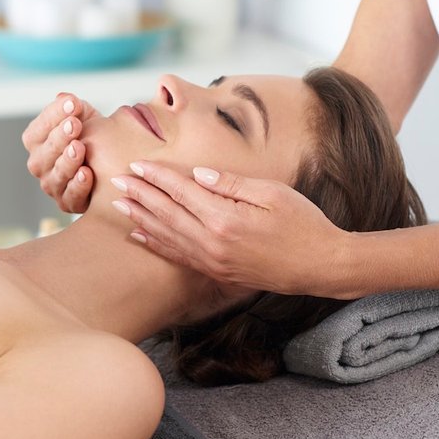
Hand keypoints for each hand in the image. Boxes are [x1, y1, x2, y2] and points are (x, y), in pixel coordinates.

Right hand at [22, 93, 98, 213]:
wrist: (109, 157)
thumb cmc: (89, 133)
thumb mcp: (82, 114)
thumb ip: (72, 106)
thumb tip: (65, 98)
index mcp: (36, 141)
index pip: (39, 128)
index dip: (54, 115)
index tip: (72, 103)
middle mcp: (39, 164)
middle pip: (45, 152)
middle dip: (60, 137)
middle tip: (75, 124)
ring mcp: (52, 184)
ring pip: (57, 175)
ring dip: (68, 161)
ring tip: (79, 147)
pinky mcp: (68, 202)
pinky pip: (70, 196)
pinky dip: (78, 186)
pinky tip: (87, 173)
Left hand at [113, 160, 350, 296]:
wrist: (321, 266)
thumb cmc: (303, 223)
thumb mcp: (272, 193)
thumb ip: (231, 184)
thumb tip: (198, 174)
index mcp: (226, 218)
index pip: (182, 191)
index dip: (157, 177)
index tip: (137, 164)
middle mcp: (213, 243)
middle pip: (168, 213)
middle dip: (141, 194)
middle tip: (117, 180)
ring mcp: (213, 261)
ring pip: (167, 236)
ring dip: (141, 219)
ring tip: (119, 204)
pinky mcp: (217, 273)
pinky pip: (179, 257)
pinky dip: (156, 245)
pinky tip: (140, 237)